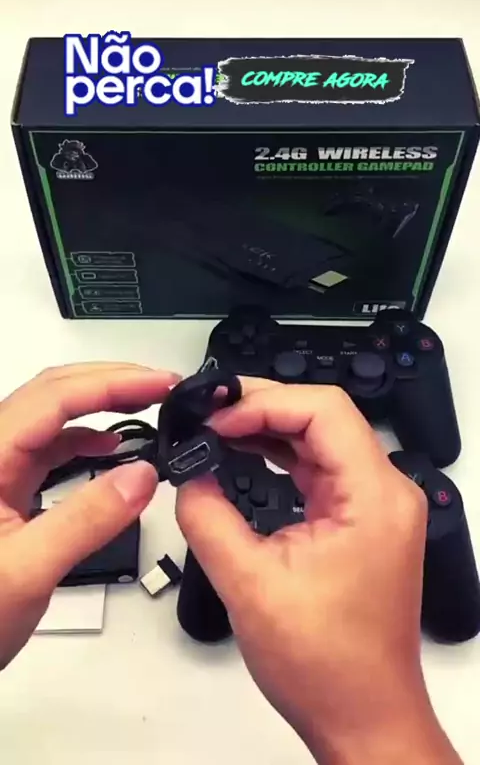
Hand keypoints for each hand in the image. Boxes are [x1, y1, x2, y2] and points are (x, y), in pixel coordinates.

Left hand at [0, 362, 178, 669]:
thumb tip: (141, 477)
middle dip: (111, 381)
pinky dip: (84, 437)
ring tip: (146, 405)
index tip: (159, 385)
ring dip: (99, 404)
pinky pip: (48, 447)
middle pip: (52, 393)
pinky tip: (109, 445)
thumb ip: (86, 521)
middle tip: (162, 387)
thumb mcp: (26, 572)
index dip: (112, 382)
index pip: (54, 397)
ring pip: (51, 417)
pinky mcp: (4, 490)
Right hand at [177, 380, 461, 764]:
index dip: (265, 402)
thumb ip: (209, 518)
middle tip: (211, 413)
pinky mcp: (359, 520)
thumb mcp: (250, 585)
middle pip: (321, 416)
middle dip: (261, 407)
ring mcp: (373, 506)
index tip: (221, 418)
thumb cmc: (330, 667)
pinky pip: (318, 467)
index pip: (323, 411)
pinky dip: (279, 455)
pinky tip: (244, 453)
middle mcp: (384, 493)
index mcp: (374, 499)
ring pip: (319, 438)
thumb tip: (188, 477)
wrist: (361, 714)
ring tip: (218, 429)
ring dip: (267, 429)